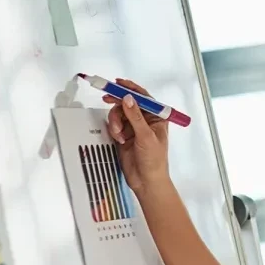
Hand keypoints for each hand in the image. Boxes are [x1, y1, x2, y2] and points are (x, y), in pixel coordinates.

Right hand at [103, 79, 169, 194]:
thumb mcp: (146, 136)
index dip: (131, 89)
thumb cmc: (154, 160)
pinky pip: (114, 124)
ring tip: (119, 134)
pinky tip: (118, 139)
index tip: (118, 83)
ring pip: (119, 114)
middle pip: (128, 103)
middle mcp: (145, 120)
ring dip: (115, 121)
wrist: (146, 180)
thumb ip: (135, 117)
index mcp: (157, 118)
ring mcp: (134, 127)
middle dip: (118, 103)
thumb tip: (128, 99)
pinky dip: (113, 129)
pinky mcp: (124, 135)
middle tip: (107, 98)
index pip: (144, 98)